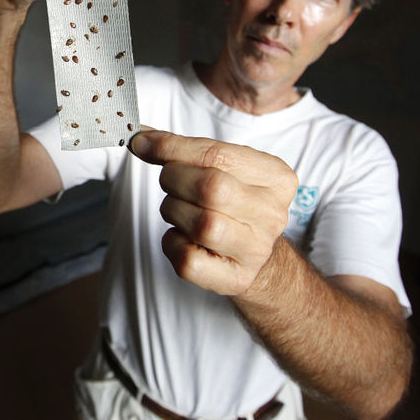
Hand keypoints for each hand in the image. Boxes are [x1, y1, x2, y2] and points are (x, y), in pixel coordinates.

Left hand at [129, 129, 297, 295]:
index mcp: (277, 178)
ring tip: (178, 208)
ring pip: (202, 225)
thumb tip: (142, 140)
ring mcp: (257, 250)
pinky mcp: (235, 279)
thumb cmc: (233, 202)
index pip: (219, 155)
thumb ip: (184, 149)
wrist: (255, 253)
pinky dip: (172, 243)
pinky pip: (188, 260)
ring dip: (173, 211)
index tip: (143, 143)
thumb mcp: (222, 167)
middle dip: (175, 179)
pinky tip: (181, 236)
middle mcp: (273, 214)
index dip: (173, 147)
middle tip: (169, 180)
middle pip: (212, 188)